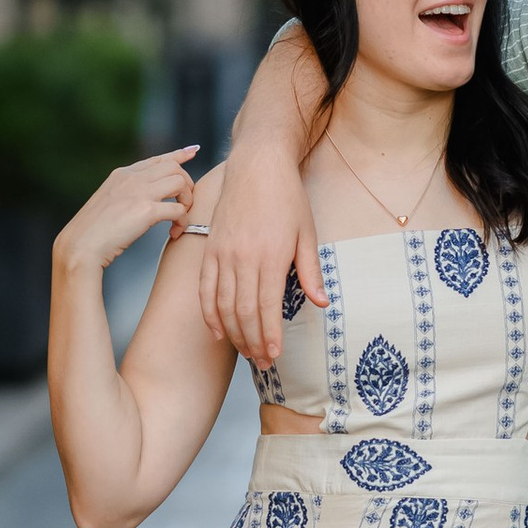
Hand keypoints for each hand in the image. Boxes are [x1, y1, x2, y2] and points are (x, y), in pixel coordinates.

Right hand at [53, 144, 197, 279]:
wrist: (81, 245)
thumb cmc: (93, 231)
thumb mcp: (108, 202)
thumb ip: (125, 194)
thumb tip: (143, 199)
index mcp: (122, 174)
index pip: (157, 159)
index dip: (178, 155)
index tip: (193, 151)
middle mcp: (132, 178)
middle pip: (174, 168)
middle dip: (187, 185)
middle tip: (184, 205)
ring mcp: (139, 192)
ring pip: (180, 183)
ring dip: (187, 201)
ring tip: (179, 219)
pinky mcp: (146, 211)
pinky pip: (179, 210)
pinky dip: (182, 222)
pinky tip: (174, 232)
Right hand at [202, 137, 326, 368]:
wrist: (256, 165)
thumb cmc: (287, 198)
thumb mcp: (307, 233)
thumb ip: (311, 271)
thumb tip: (323, 304)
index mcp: (270, 257)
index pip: (267, 308)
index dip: (270, 337)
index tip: (275, 357)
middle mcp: (243, 259)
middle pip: (243, 313)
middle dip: (253, 342)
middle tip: (263, 362)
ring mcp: (222, 254)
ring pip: (222, 305)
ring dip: (233, 333)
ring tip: (246, 351)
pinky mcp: (210, 249)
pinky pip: (205, 289)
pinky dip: (209, 313)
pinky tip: (217, 331)